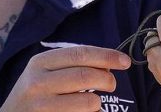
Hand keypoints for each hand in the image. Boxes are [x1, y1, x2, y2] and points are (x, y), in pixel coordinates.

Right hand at [0, 45, 130, 111]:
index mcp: (40, 62)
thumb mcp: (44, 73)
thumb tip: (108, 64)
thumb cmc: (35, 95)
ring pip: (89, 102)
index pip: (80, 54)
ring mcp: (41, 106)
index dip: (106, 56)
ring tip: (93, 103)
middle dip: (107, 80)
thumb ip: (71, 66)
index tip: (125, 61)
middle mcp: (38, 83)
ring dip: (98, 103)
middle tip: (112, 84)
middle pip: (86, 76)